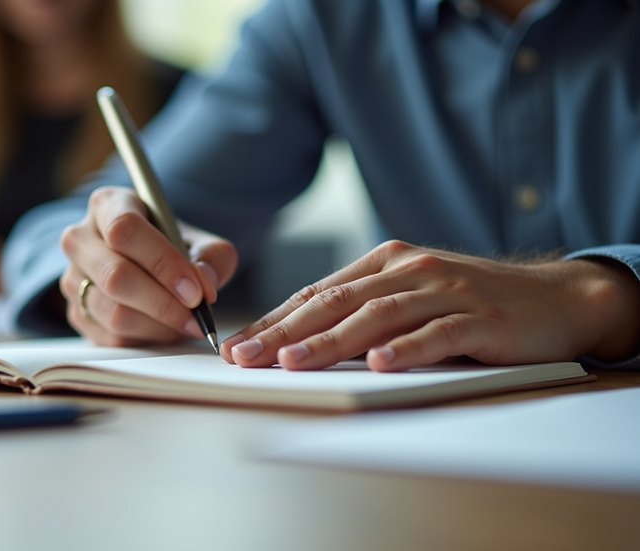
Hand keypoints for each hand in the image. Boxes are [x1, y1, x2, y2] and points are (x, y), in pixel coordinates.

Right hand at [59, 186, 237, 346]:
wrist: (142, 264)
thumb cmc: (169, 247)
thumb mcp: (197, 241)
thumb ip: (212, 256)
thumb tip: (205, 282)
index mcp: (108, 205)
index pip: (124, 229)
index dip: (162, 262)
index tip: (195, 291)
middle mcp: (80, 239)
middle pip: (115, 275)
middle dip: (163, 303)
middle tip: (196, 317)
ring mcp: (72, 278)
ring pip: (113, 312)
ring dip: (158, 326)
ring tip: (187, 324)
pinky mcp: (75, 312)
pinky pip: (111, 336)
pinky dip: (146, 339)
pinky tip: (166, 329)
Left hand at [221, 240, 639, 370]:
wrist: (555, 297)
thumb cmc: (473, 302)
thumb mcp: (412, 299)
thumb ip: (366, 312)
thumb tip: (302, 343)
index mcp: (385, 262)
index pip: (316, 294)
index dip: (273, 320)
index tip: (237, 345)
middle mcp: (409, 270)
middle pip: (334, 302)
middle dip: (283, 332)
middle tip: (244, 356)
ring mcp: (444, 290)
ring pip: (376, 316)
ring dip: (330, 341)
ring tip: (292, 361)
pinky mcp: (479, 316)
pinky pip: (436, 334)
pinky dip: (405, 349)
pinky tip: (377, 364)